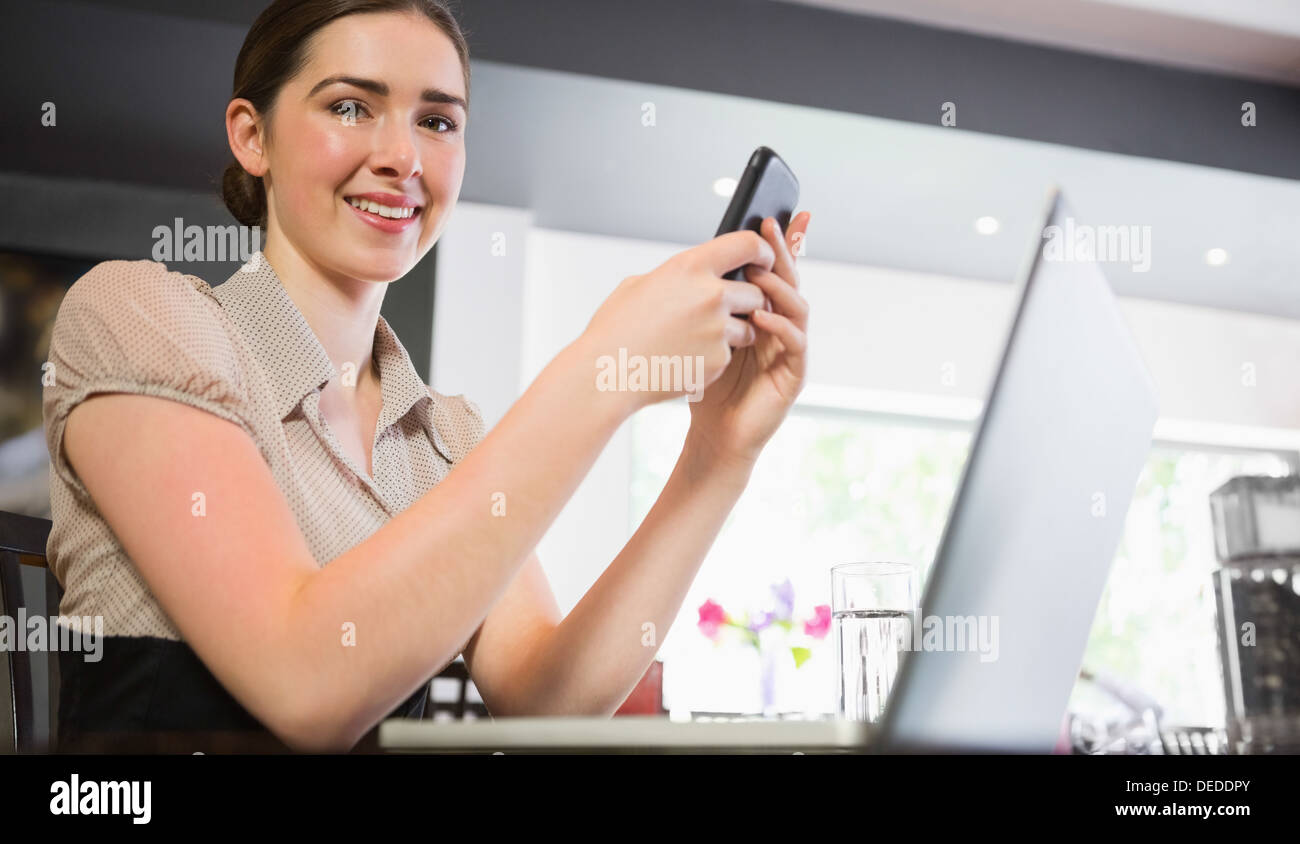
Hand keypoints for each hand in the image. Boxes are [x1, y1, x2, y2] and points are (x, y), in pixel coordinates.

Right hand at [579, 228, 775, 410]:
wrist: (608, 372)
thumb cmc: (616, 328)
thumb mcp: (639, 285)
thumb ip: (676, 276)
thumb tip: (696, 272)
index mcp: (690, 267)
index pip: (748, 245)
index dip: (763, 251)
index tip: (765, 261)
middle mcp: (711, 295)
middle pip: (757, 291)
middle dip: (749, 301)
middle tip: (731, 310)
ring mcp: (718, 330)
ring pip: (749, 327)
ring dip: (736, 331)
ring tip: (701, 338)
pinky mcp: (719, 360)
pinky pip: (731, 354)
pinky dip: (716, 357)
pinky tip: (688, 358)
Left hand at [685, 212, 810, 468]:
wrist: (712, 435)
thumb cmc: (703, 385)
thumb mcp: (699, 334)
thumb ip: (704, 303)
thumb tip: (692, 261)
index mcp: (760, 314)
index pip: (772, 272)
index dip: (777, 244)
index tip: (769, 215)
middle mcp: (780, 328)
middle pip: (789, 281)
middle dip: (782, 252)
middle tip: (769, 228)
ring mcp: (790, 350)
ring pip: (797, 307)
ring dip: (779, 287)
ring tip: (759, 275)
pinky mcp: (795, 374)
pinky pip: (795, 342)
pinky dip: (780, 327)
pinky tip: (761, 318)